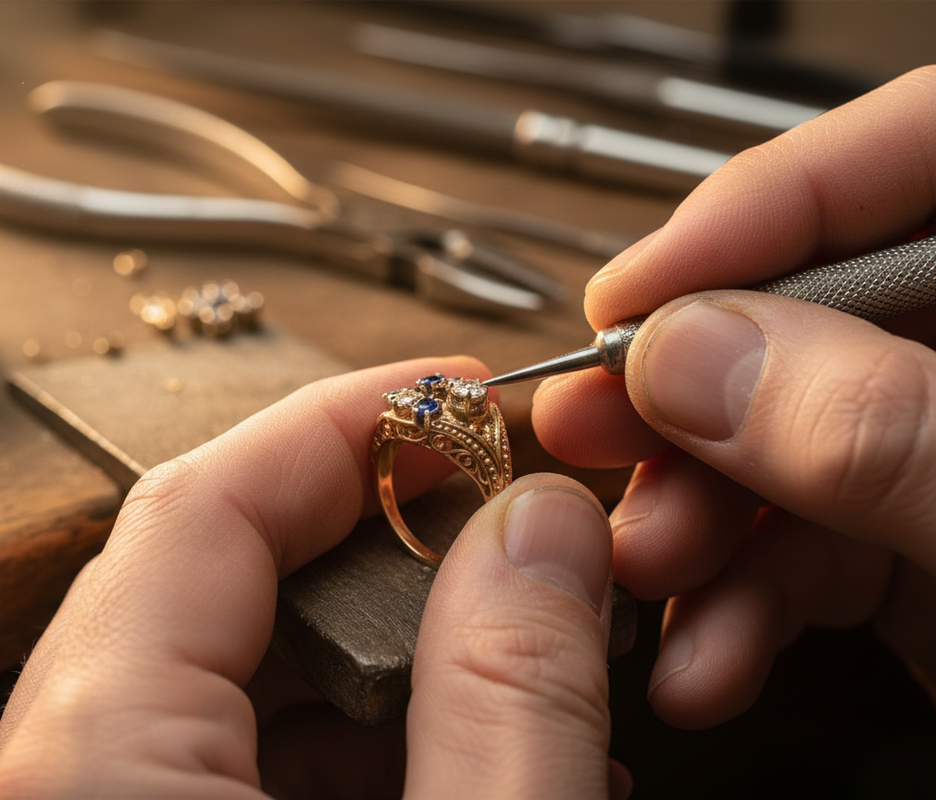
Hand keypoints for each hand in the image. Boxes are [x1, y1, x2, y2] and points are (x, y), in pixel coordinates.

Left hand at [0, 358, 626, 798]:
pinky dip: (351, 746)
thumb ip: (508, 706)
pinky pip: (231, 764)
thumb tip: (540, 536)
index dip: (344, 423)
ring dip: (384, 655)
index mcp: (93, 777)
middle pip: (212, 581)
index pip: (200, 508)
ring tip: (516, 666)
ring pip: (231, 678)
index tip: (451, 391)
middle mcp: (58, 791)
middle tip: (499, 524)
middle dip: (380, 537)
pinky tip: (461, 763)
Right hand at [533, 66, 935, 727]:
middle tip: (598, 426)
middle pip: (827, 308)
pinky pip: (809, 544)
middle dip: (697, 388)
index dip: (777, 203)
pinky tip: (709, 655)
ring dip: (698, 518)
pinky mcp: (929, 548)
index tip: (645, 287)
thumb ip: (897, 436)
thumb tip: (700, 357)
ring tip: (650, 574)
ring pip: (792, 439)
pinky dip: (740, 602)